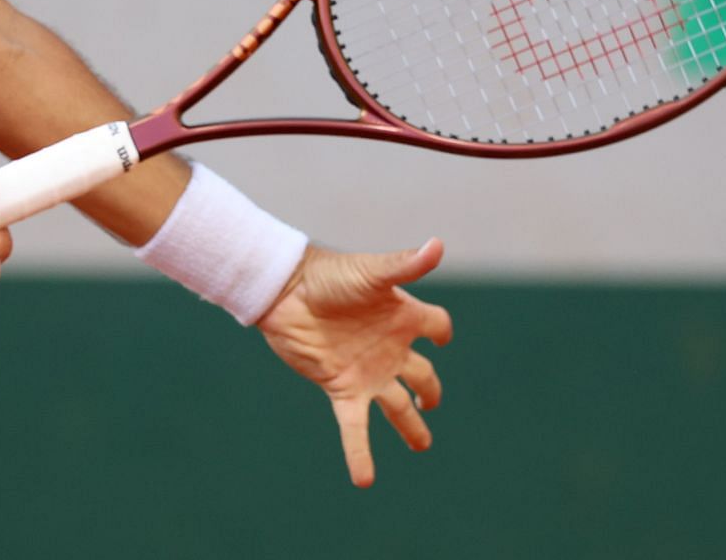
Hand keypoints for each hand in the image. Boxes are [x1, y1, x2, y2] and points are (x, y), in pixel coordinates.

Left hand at [255, 239, 452, 487]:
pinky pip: (356, 426)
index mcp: (402, 317)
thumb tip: (438, 245)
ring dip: (410, 427)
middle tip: (429, 405)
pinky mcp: (341, 387)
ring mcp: (367, 370)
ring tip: (421, 445)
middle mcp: (389, 347)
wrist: (284, 290)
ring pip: (396, 406)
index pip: (437, 327)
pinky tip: (364, 480)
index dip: (441, 332)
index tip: (440, 337)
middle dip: (429, 392)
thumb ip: (405, 265)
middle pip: (422, 376)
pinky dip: (360, 453)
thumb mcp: (372, 272)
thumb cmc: (329, 275)